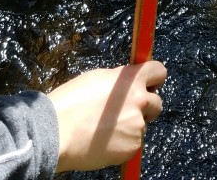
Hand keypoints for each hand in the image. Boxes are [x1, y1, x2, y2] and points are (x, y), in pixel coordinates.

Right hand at [50, 60, 166, 171]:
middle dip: (145, 105)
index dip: (154, 78)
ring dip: (131, 125)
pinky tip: (105, 140)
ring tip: (106, 128)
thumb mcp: (97, 78)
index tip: (150, 83)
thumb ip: (119, 81)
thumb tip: (129, 85)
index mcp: (130, 80)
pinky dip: (123, 142)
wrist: (57, 133)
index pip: (159, 71)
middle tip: (126, 110)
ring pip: (143, 124)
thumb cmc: (71, 103)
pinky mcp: (133, 147)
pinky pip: (134, 142)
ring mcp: (138, 125)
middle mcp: (139, 101)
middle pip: (157, 101)